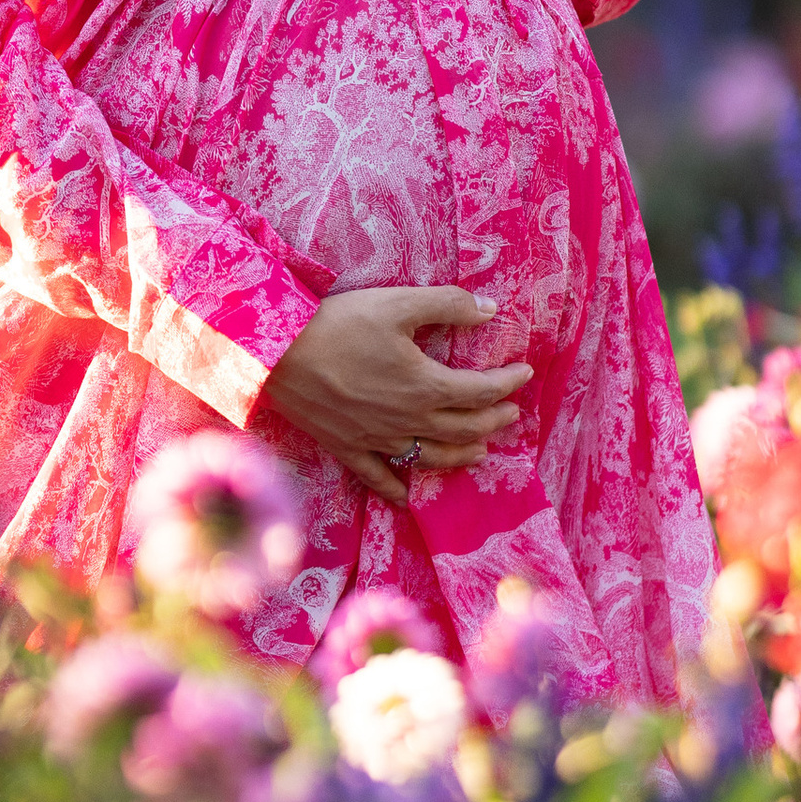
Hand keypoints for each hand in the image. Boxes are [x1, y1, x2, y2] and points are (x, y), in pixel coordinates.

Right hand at [268, 285, 531, 509]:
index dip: (508, 383)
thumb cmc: (338, 324)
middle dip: (494, 420)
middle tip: (510, 412)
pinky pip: (379, 478)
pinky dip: (398, 489)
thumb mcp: (398, 303)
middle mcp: (408, 420)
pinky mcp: (347, 448)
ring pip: (432, 458)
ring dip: (461, 456)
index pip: (481, 391)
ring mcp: (377, 440)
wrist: (275, 355)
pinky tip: (407, 498)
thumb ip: (448, 305)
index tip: (524, 372)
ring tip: (480, 453)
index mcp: (425, 385)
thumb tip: (490, 310)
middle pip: (464, 429)